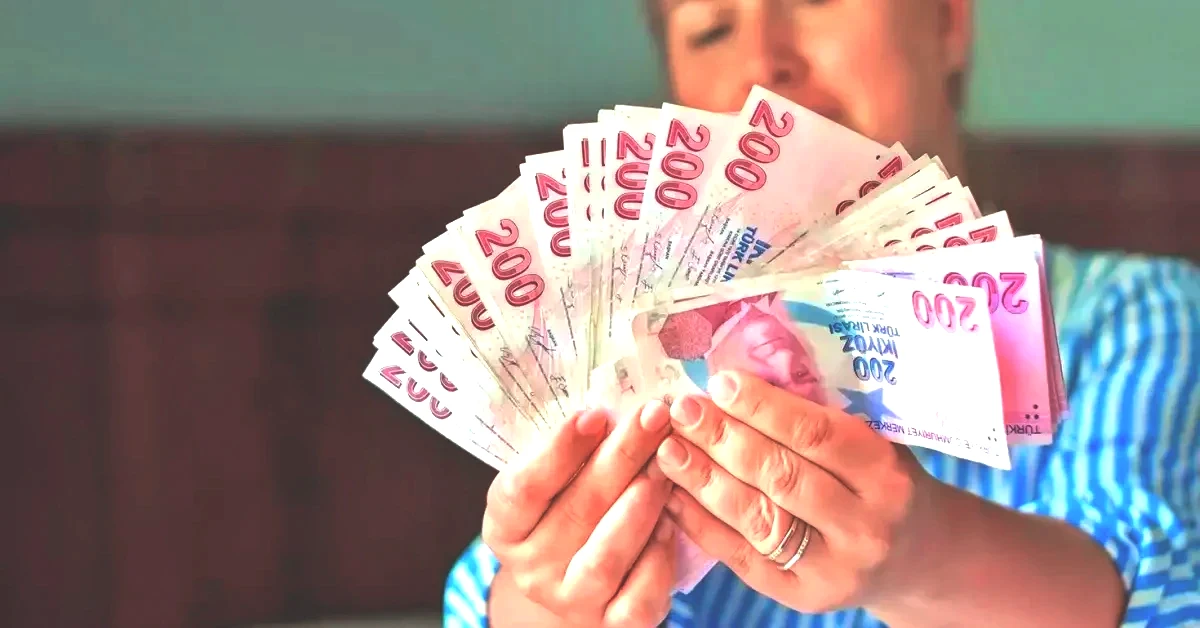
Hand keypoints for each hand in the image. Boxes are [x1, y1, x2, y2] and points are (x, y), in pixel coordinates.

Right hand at [482, 403, 676, 626]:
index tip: (595, 413)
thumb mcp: (556, 482)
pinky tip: (673, 521)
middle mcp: (530, 570)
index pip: (522, 489)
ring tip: (666, 466)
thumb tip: (617, 400)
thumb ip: (574, 451)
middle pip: (575, 511)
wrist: (579, 582)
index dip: (558, 450)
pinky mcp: (612, 625)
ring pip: (605, 557)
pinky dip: (659, 558)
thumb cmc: (570, 512)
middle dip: (620, 458)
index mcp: (505, 528)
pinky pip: (639, 597)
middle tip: (654, 417)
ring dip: (640, 506)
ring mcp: (570, 602)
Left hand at [654, 370, 945, 614]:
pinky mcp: (803, 597)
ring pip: (758, 519)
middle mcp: (864, 525)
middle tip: (683, 410)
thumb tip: (736, 384)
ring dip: (705, 480)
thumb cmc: (881, 483)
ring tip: (668, 449)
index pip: (817, 435)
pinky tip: (673, 495)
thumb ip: (818, 421)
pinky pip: (743, 558)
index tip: (720, 383)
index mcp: (885, 474)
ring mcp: (833, 568)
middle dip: (724, 439)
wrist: (917, 557)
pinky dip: (702, 525)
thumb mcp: (873, 444)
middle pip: (781, 477)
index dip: (764, 408)